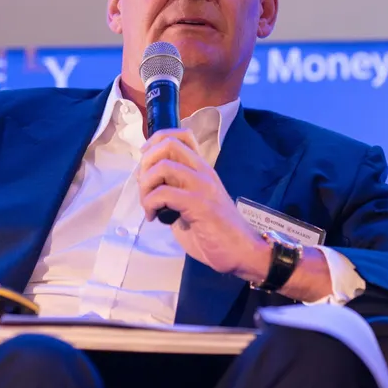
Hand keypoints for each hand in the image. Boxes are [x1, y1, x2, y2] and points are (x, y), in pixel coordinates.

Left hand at [139, 129, 267, 280]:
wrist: (243, 252)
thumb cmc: (217, 233)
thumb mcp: (191, 205)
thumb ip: (175, 191)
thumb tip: (149, 188)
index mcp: (202, 169)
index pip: (182, 135)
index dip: (156, 142)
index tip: (146, 163)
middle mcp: (203, 171)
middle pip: (168, 143)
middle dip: (146, 162)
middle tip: (144, 187)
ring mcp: (202, 186)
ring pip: (163, 166)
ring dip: (145, 186)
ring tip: (148, 205)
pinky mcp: (199, 204)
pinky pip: (164, 193)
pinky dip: (150, 204)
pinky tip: (154, 217)